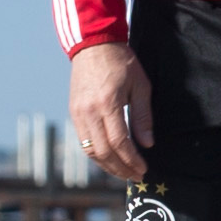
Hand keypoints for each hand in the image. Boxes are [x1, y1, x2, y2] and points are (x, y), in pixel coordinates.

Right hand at [68, 41, 153, 183]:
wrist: (94, 44)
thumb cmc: (122, 62)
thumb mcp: (141, 86)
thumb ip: (143, 117)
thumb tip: (147, 144)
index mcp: (108, 104)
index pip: (120, 142)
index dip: (132, 160)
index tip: (143, 169)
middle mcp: (89, 112)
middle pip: (103, 152)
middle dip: (121, 168)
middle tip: (136, 176)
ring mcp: (78, 113)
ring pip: (90, 151)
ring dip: (107, 166)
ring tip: (123, 171)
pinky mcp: (73, 112)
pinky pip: (83, 141)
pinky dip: (96, 154)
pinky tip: (109, 158)